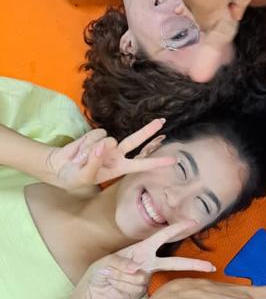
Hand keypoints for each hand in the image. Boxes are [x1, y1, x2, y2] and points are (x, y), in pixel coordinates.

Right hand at [45, 118, 174, 191]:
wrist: (59, 167)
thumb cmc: (75, 177)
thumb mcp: (85, 176)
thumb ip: (95, 162)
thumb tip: (105, 144)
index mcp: (119, 167)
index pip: (141, 164)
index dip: (156, 162)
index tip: (173, 160)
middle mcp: (117, 154)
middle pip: (136, 140)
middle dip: (148, 131)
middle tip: (161, 121)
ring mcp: (107, 144)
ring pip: (109, 139)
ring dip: (93, 149)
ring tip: (82, 160)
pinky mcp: (96, 135)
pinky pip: (96, 134)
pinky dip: (86, 143)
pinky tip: (79, 151)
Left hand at [72, 220, 214, 298]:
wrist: (94, 291)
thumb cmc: (101, 270)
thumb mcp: (107, 261)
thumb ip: (121, 263)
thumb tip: (136, 270)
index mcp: (143, 249)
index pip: (163, 237)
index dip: (177, 228)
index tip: (193, 221)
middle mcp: (148, 263)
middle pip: (174, 263)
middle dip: (193, 265)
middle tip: (211, 267)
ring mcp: (146, 278)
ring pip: (140, 276)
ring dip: (120, 276)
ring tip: (109, 275)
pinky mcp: (141, 292)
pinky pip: (134, 287)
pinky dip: (121, 285)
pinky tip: (113, 286)